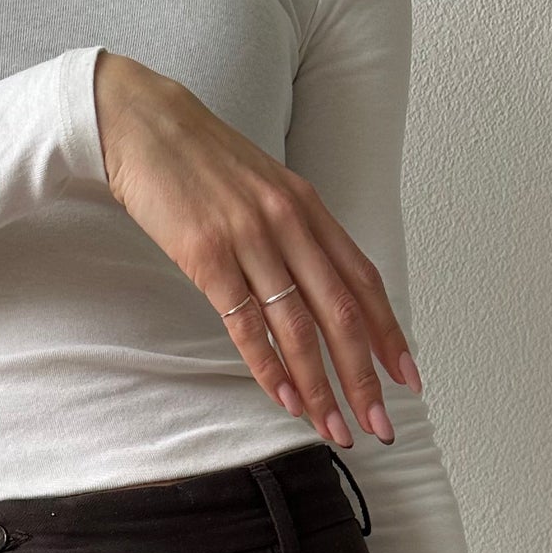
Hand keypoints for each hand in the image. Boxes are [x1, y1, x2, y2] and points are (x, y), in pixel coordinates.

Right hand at [93, 49, 423, 449]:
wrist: (143, 125)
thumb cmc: (199, 162)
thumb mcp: (262, 189)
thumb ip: (292, 233)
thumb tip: (312, 287)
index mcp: (308, 207)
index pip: (363, 281)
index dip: (389, 333)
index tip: (408, 377)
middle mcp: (289, 222)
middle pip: (341, 313)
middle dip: (364, 376)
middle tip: (380, 424)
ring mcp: (250, 239)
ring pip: (299, 327)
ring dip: (320, 385)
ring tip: (333, 427)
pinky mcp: (208, 256)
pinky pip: (247, 323)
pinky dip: (269, 366)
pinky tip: (285, 397)